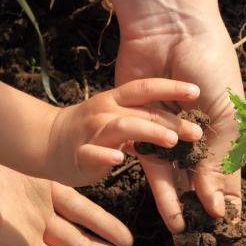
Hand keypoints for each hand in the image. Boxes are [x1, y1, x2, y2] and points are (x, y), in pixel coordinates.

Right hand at [47, 78, 202, 186]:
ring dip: (148, 132)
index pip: (146, 89)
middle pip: (143, 111)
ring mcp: (92, 131)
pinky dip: (105, 154)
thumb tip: (180, 123)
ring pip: (122, 127)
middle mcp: (106, 111)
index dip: (171, 88)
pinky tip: (119, 158)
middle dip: (172, 121)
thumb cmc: (92, 128)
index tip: (196, 91)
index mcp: (117, 100)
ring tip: (171, 141)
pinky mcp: (80, 153)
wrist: (48, 141)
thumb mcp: (118, 116)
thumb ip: (144, 117)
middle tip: (196, 132)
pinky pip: (92, 152)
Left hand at [107, 0, 243, 245]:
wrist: (173, 32)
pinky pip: (156, 172)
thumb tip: (217, 207)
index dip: (232, 216)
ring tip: (188, 244)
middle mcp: (202, 146)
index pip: (232, 187)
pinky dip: (165, 196)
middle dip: (206, 224)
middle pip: (204, 195)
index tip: (232, 244)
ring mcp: (175, 144)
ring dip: (184, 217)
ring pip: (180, 190)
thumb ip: (219, 162)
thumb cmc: (212, 68)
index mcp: (229, 140)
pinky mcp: (147, 137)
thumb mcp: (227, 116)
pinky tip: (173, 217)